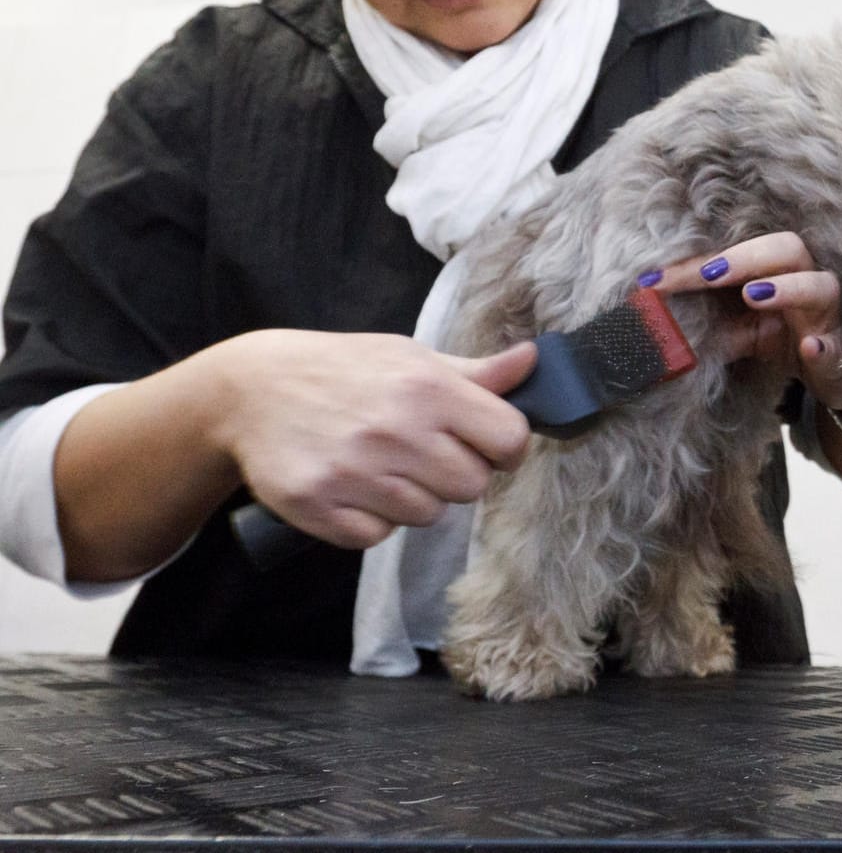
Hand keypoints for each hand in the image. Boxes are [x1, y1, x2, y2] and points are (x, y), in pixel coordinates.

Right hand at [206, 330, 535, 548]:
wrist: (250, 389)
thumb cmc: (344, 371)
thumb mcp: (410, 358)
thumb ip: (476, 373)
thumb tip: (536, 361)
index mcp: (427, 387)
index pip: (510, 439)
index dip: (504, 448)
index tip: (484, 445)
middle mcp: (395, 430)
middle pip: (472, 486)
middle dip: (455, 474)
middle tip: (421, 454)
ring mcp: (354, 471)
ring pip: (428, 516)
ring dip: (412, 498)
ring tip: (380, 466)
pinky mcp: (318, 505)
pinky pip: (376, 537)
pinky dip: (369, 520)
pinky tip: (351, 487)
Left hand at [644, 232, 841, 410]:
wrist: (822, 376)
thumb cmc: (780, 340)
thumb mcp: (740, 329)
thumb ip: (710, 317)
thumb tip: (656, 314)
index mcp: (776, 272)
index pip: (738, 256)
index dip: (698, 264)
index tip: (657, 279)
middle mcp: (804, 284)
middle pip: (789, 250)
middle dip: (747, 258)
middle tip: (709, 273)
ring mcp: (824, 318)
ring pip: (821, 287)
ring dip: (788, 288)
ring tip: (754, 296)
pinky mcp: (837, 354)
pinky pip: (834, 347)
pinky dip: (823, 346)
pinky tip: (809, 347)